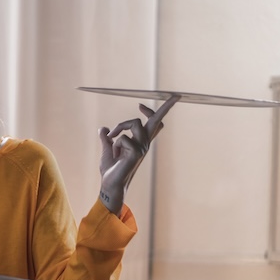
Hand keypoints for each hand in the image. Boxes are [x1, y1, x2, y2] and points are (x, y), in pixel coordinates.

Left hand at [97, 95, 179, 213]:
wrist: (109, 185)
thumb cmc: (110, 170)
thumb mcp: (107, 150)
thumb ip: (107, 140)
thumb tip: (102, 130)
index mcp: (140, 142)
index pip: (152, 125)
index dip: (149, 112)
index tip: (140, 105)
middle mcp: (144, 144)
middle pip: (157, 121)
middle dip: (167, 107)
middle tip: (177, 95)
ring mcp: (142, 148)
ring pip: (134, 123)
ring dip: (120, 127)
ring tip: (112, 136)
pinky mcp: (137, 153)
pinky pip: (123, 137)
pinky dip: (115, 143)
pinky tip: (116, 154)